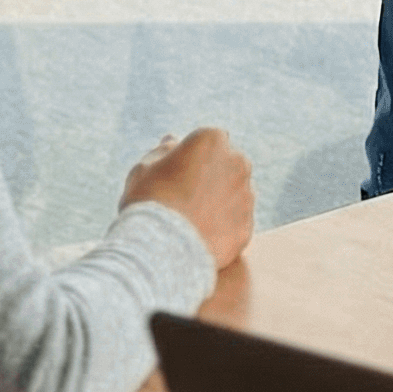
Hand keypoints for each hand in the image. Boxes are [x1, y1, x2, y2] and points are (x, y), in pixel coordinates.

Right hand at [120, 128, 253, 269]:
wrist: (160, 251)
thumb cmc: (148, 203)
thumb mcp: (145, 168)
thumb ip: (163, 151)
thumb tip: (172, 142)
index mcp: (212, 140)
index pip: (210, 142)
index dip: (193, 159)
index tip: (178, 176)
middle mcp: (237, 162)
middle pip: (227, 166)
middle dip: (213, 178)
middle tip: (185, 201)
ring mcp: (246, 195)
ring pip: (235, 196)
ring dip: (221, 204)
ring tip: (191, 224)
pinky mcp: (247, 227)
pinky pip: (236, 225)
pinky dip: (223, 231)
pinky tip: (200, 240)